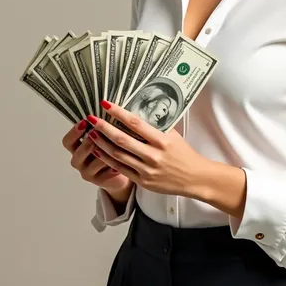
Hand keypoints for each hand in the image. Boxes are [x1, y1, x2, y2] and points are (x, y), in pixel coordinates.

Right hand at [62, 119, 132, 196]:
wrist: (124, 169)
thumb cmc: (114, 147)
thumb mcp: (106, 134)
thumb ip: (102, 125)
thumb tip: (107, 108)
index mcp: (77, 148)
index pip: (68, 141)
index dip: (74, 132)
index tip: (84, 121)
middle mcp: (79, 161)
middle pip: (77, 153)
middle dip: (88, 142)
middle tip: (98, 134)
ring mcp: (88, 172)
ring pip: (93, 163)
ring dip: (103, 153)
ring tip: (113, 145)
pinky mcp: (99, 181)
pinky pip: (105, 173)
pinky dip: (114, 164)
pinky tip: (123, 158)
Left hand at [85, 101, 213, 198]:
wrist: (195, 178)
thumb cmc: (184, 154)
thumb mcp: (174, 136)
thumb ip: (157, 126)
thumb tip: (140, 112)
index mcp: (162, 140)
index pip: (136, 123)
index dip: (119, 113)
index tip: (106, 104)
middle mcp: (153, 155)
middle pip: (122, 139)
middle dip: (104, 128)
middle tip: (91, 118)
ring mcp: (146, 170)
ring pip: (118, 155)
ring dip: (102, 143)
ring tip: (91, 133)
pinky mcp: (142, 181)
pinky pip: (120, 168)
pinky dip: (108, 159)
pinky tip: (98, 151)